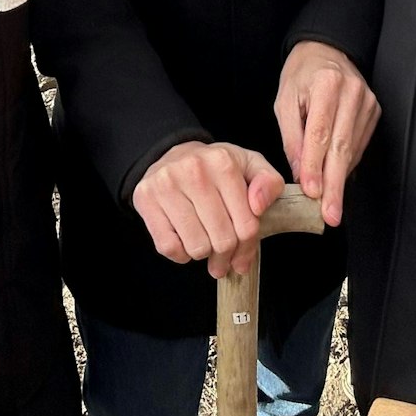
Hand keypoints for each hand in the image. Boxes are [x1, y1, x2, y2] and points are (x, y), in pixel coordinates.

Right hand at [131, 141, 284, 277]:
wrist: (174, 156)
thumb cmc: (216, 168)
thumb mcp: (250, 166)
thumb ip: (269, 183)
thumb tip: (259, 206)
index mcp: (224, 163)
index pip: (246, 226)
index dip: (248, 249)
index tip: (243, 258)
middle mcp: (194, 171)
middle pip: (223, 240)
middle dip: (226, 256)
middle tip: (223, 259)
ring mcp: (167, 185)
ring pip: (196, 247)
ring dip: (203, 253)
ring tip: (204, 243)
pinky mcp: (146, 199)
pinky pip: (169, 247)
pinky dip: (180, 254)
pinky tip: (185, 240)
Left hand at [274, 41, 380, 226]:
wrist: (326, 52)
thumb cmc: (301, 75)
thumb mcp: (285, 100)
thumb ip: (292, 136)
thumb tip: (299, 172)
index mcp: (327, 84)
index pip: (320, 133)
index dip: (315, 165)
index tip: (311, 192)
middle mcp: (352, 93)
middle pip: (342, 147)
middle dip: (334, 185)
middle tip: (330, 214)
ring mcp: (368, 103)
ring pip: (352, 150)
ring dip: (341, 180)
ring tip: (331, 206)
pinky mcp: (374, 111)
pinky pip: (359, 145)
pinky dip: (347, 165)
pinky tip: (337, 180)